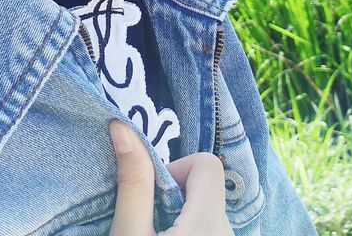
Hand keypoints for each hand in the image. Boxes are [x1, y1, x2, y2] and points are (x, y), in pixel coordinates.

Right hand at [107, 119, 232, 234]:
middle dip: (173, 194)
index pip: (207, 163)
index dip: (176, 169)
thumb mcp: (129, 233)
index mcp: (210, 221)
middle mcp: (228, 231)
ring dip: (179, 213)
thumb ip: (133, 182)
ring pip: (205, 208)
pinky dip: (189, 229)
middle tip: (148, 221)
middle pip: (204, 186)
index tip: (153, 196)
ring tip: (155, 235)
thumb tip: (123, 126)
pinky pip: (209, 227)